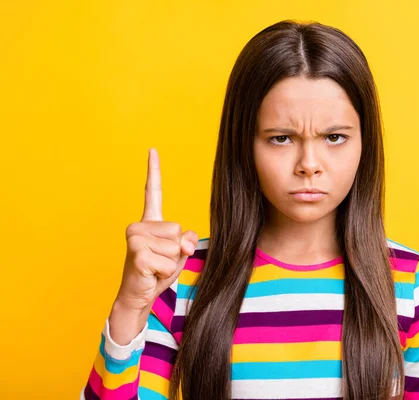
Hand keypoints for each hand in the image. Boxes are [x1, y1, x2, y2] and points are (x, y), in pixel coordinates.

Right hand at [109, 148, 197, 343]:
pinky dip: (166, 272)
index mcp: (150, 221)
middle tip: (159, 261)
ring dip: (171, 263)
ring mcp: (136, 238)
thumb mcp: (179, 254)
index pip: (153, 192)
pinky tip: (150, 274)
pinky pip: (169, 262)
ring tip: (154, 267)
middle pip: (178, 230)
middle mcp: (139, 225)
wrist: (138, 296)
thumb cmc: (157, 272)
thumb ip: (187, 241)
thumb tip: (185, 242)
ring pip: (175, 247)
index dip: (153, 170)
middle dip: (176, 251)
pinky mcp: (137, 254)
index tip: (152, 150)